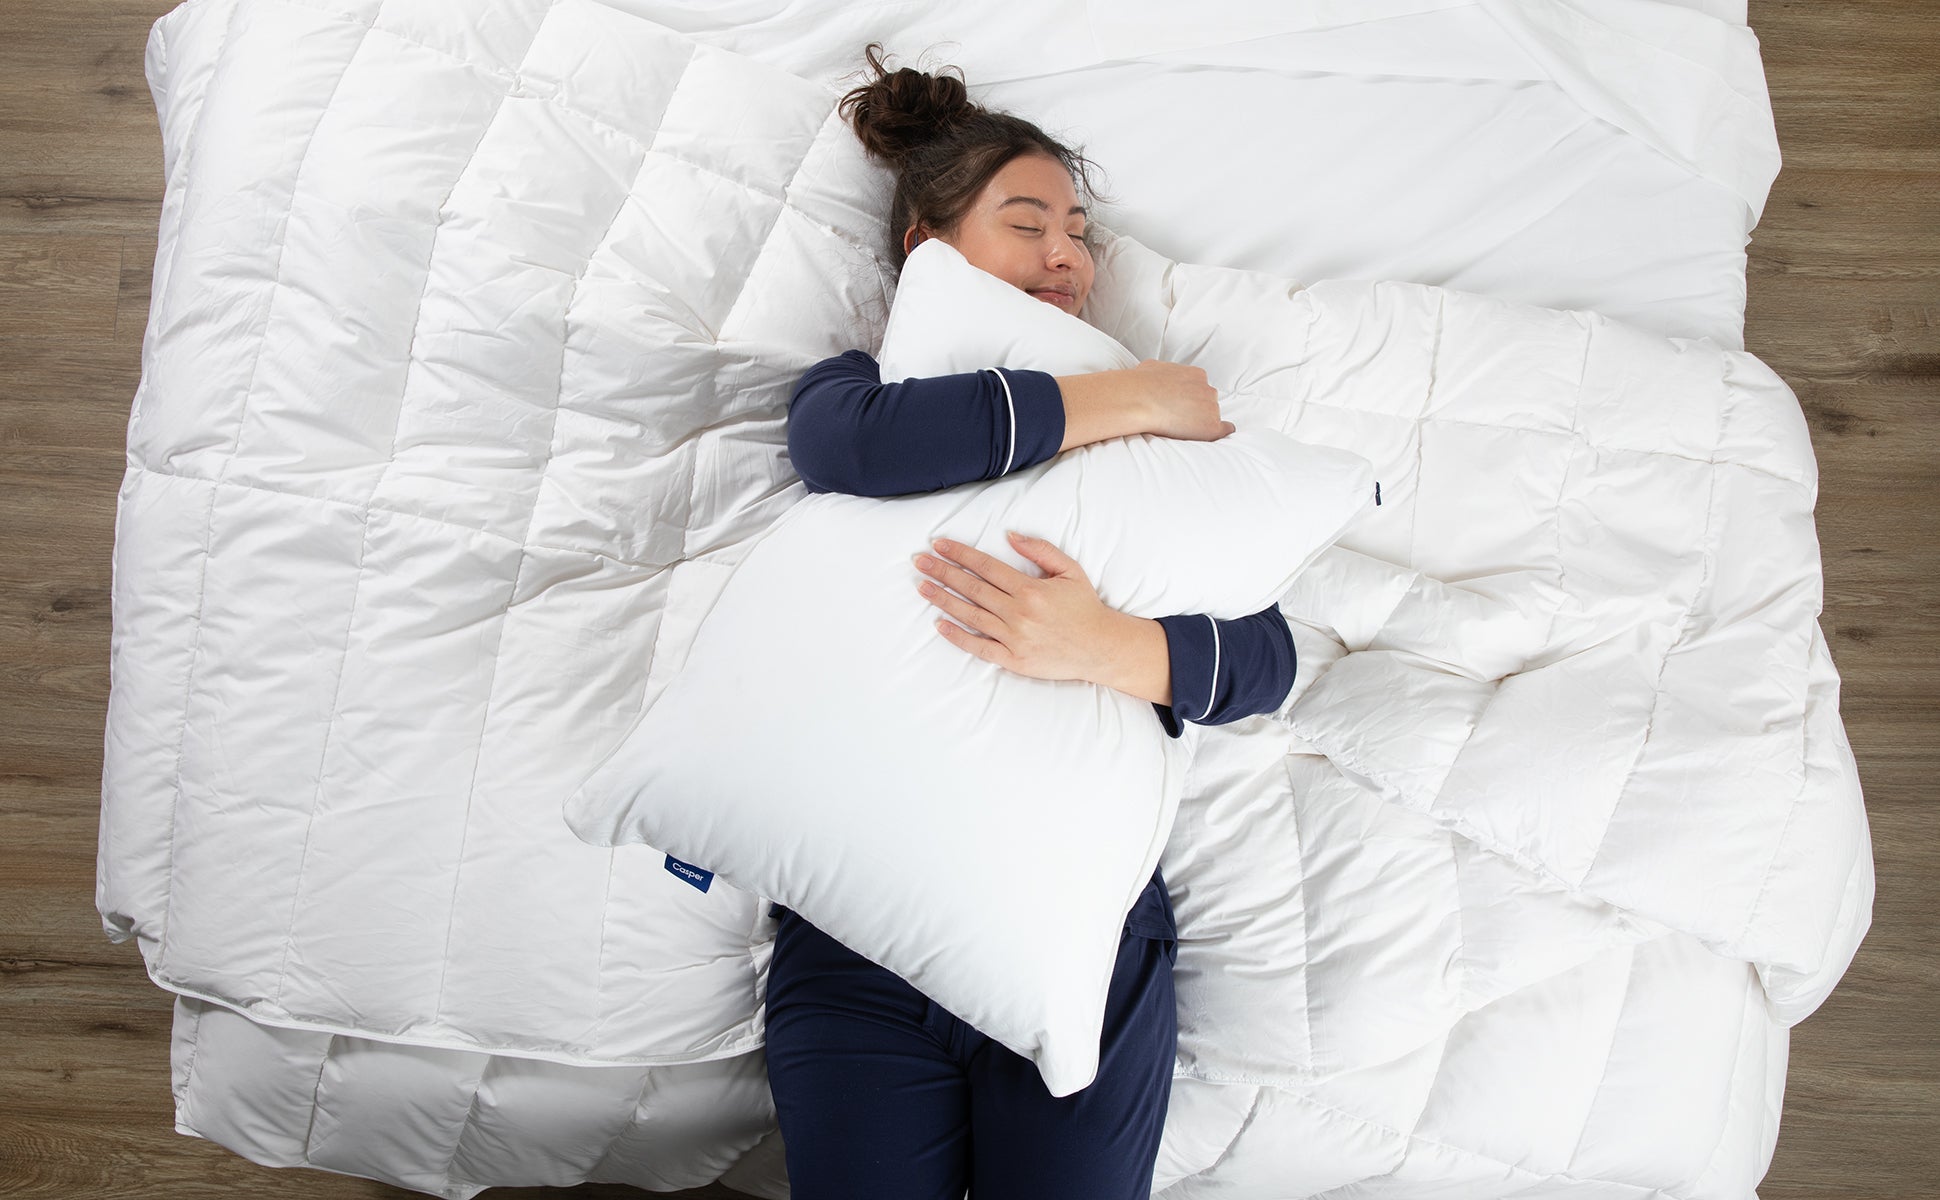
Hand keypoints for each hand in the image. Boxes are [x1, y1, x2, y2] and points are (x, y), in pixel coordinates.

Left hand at [913, 532, 1119, 683]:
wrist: (1100, 648)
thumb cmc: (1084, 607)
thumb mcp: (1070, 570)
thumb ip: (1040, 550)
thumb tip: (1009, 535)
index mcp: (1030, 589)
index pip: (985, 567)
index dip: (960, 554)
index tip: (939, 545)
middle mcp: (1018, 613)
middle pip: (972, 588)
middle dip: (942, 572)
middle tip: (920, 561)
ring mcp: (1014, 638)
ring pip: (970, 615)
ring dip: (943, 599)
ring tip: (922, 586)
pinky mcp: (1013, 660)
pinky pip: (979, 647)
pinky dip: (958, 636)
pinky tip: (940, 624)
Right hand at [1053, 359, 1232, 452]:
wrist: (1139, 399)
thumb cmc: (1139, 384)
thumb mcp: (1150, 368)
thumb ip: (1159, 372)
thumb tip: (1150, 372)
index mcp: (1194, 375)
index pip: (1199, 389)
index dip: (1188, 400)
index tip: (1177, 408)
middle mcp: (1206, 389)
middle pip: (1207, 402)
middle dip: (1196, 411)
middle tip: (1177, 421)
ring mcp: (1210, 407)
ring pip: (1210, 417)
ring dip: (1199, 424)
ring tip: (1179, 431)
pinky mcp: (1211, 426)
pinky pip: (1223, 432)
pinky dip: (1217, 436)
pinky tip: (1208, 440)